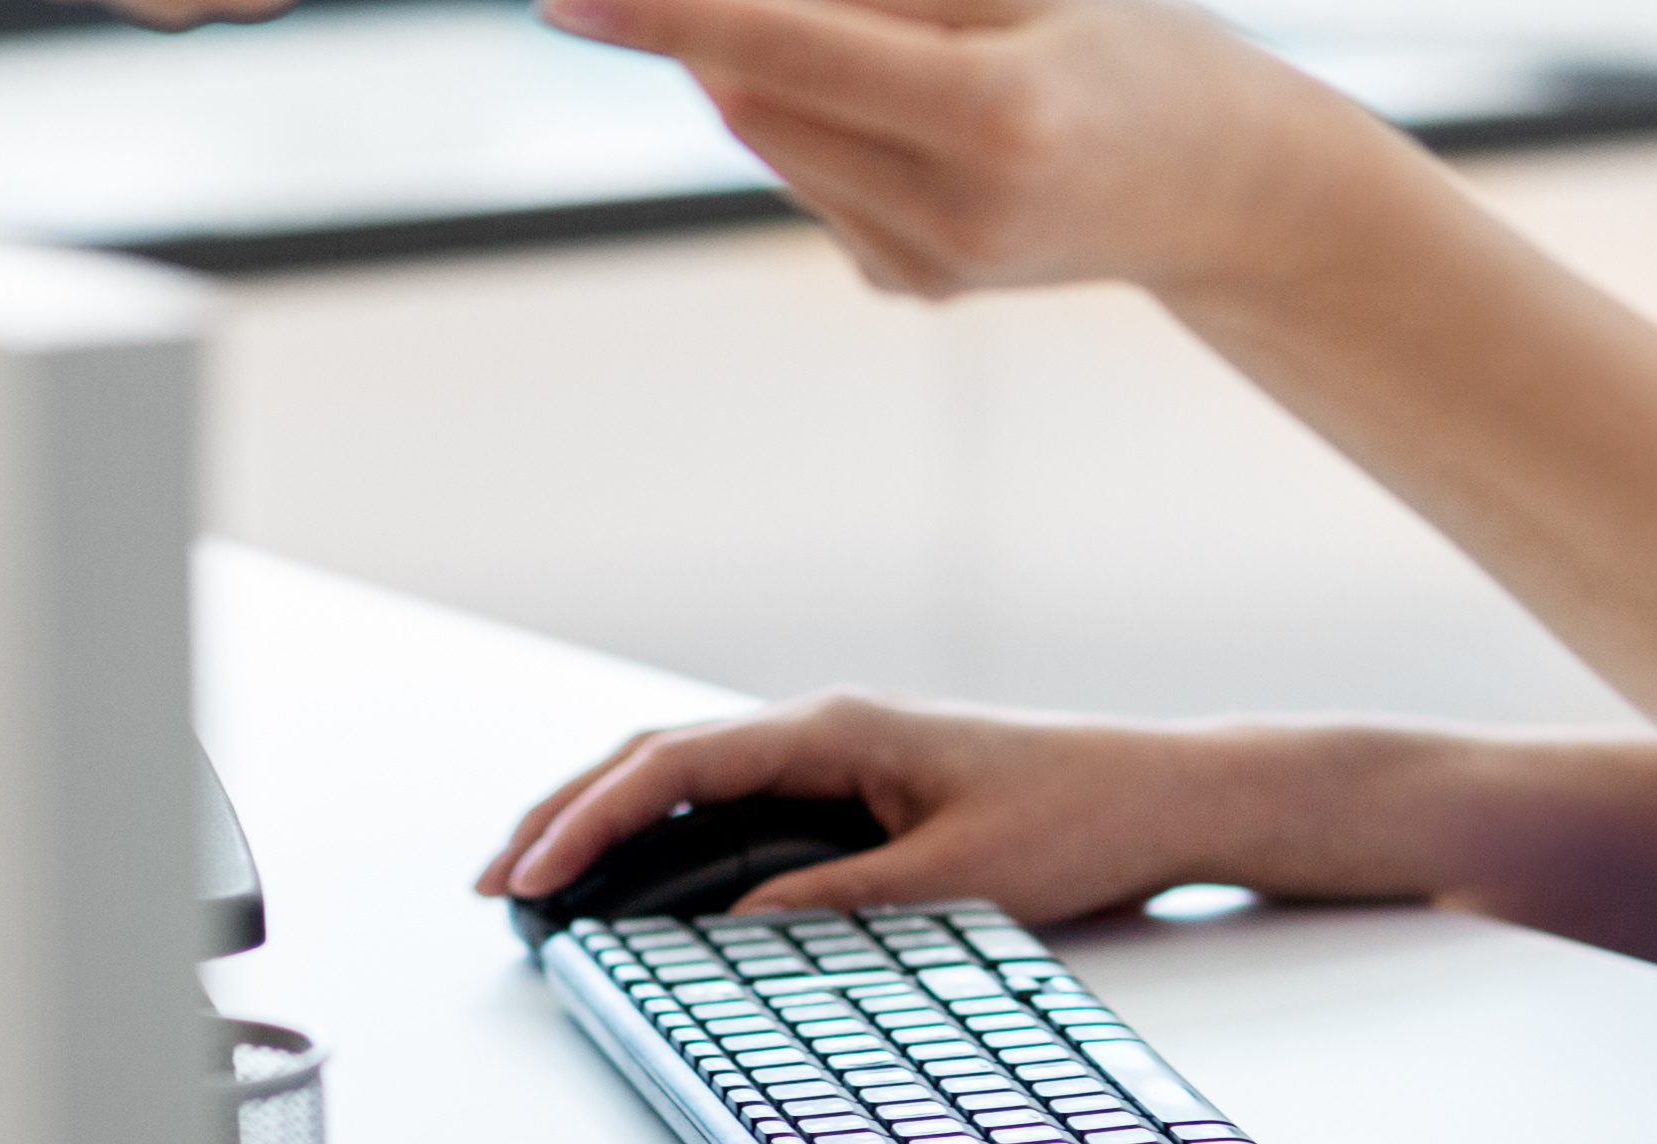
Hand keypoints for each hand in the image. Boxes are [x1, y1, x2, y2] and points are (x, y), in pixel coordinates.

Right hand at [482, 693, 1299, 928]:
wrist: (1160, 794)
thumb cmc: (1075, 817)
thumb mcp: (953, 879)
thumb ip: (835, 902)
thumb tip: (728, 930)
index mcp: (835, 728)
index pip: (676, 763)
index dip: (589, 817)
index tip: (530, 871)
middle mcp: (824, 727)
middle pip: (659, 756)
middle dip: (566, 812)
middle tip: (496, 877)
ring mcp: (835, 752)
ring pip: (687, 774)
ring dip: (607, 818)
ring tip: (539, 876)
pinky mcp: (853, 785)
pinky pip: (730, 799)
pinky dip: (665, 828)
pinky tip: (639, 871)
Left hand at [538, 0, 1402, 302]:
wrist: (1235, 197)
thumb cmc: (1135, 59)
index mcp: (991, 121)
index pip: (786, 57)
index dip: (667, 15)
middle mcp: (949, 213)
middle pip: (756, 101)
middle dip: (705, 10)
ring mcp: (927, 267)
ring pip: (768, 140)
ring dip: (745, 53)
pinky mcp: (910, 286)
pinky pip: (810, 178)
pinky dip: (801, 112)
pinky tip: (862, 72)